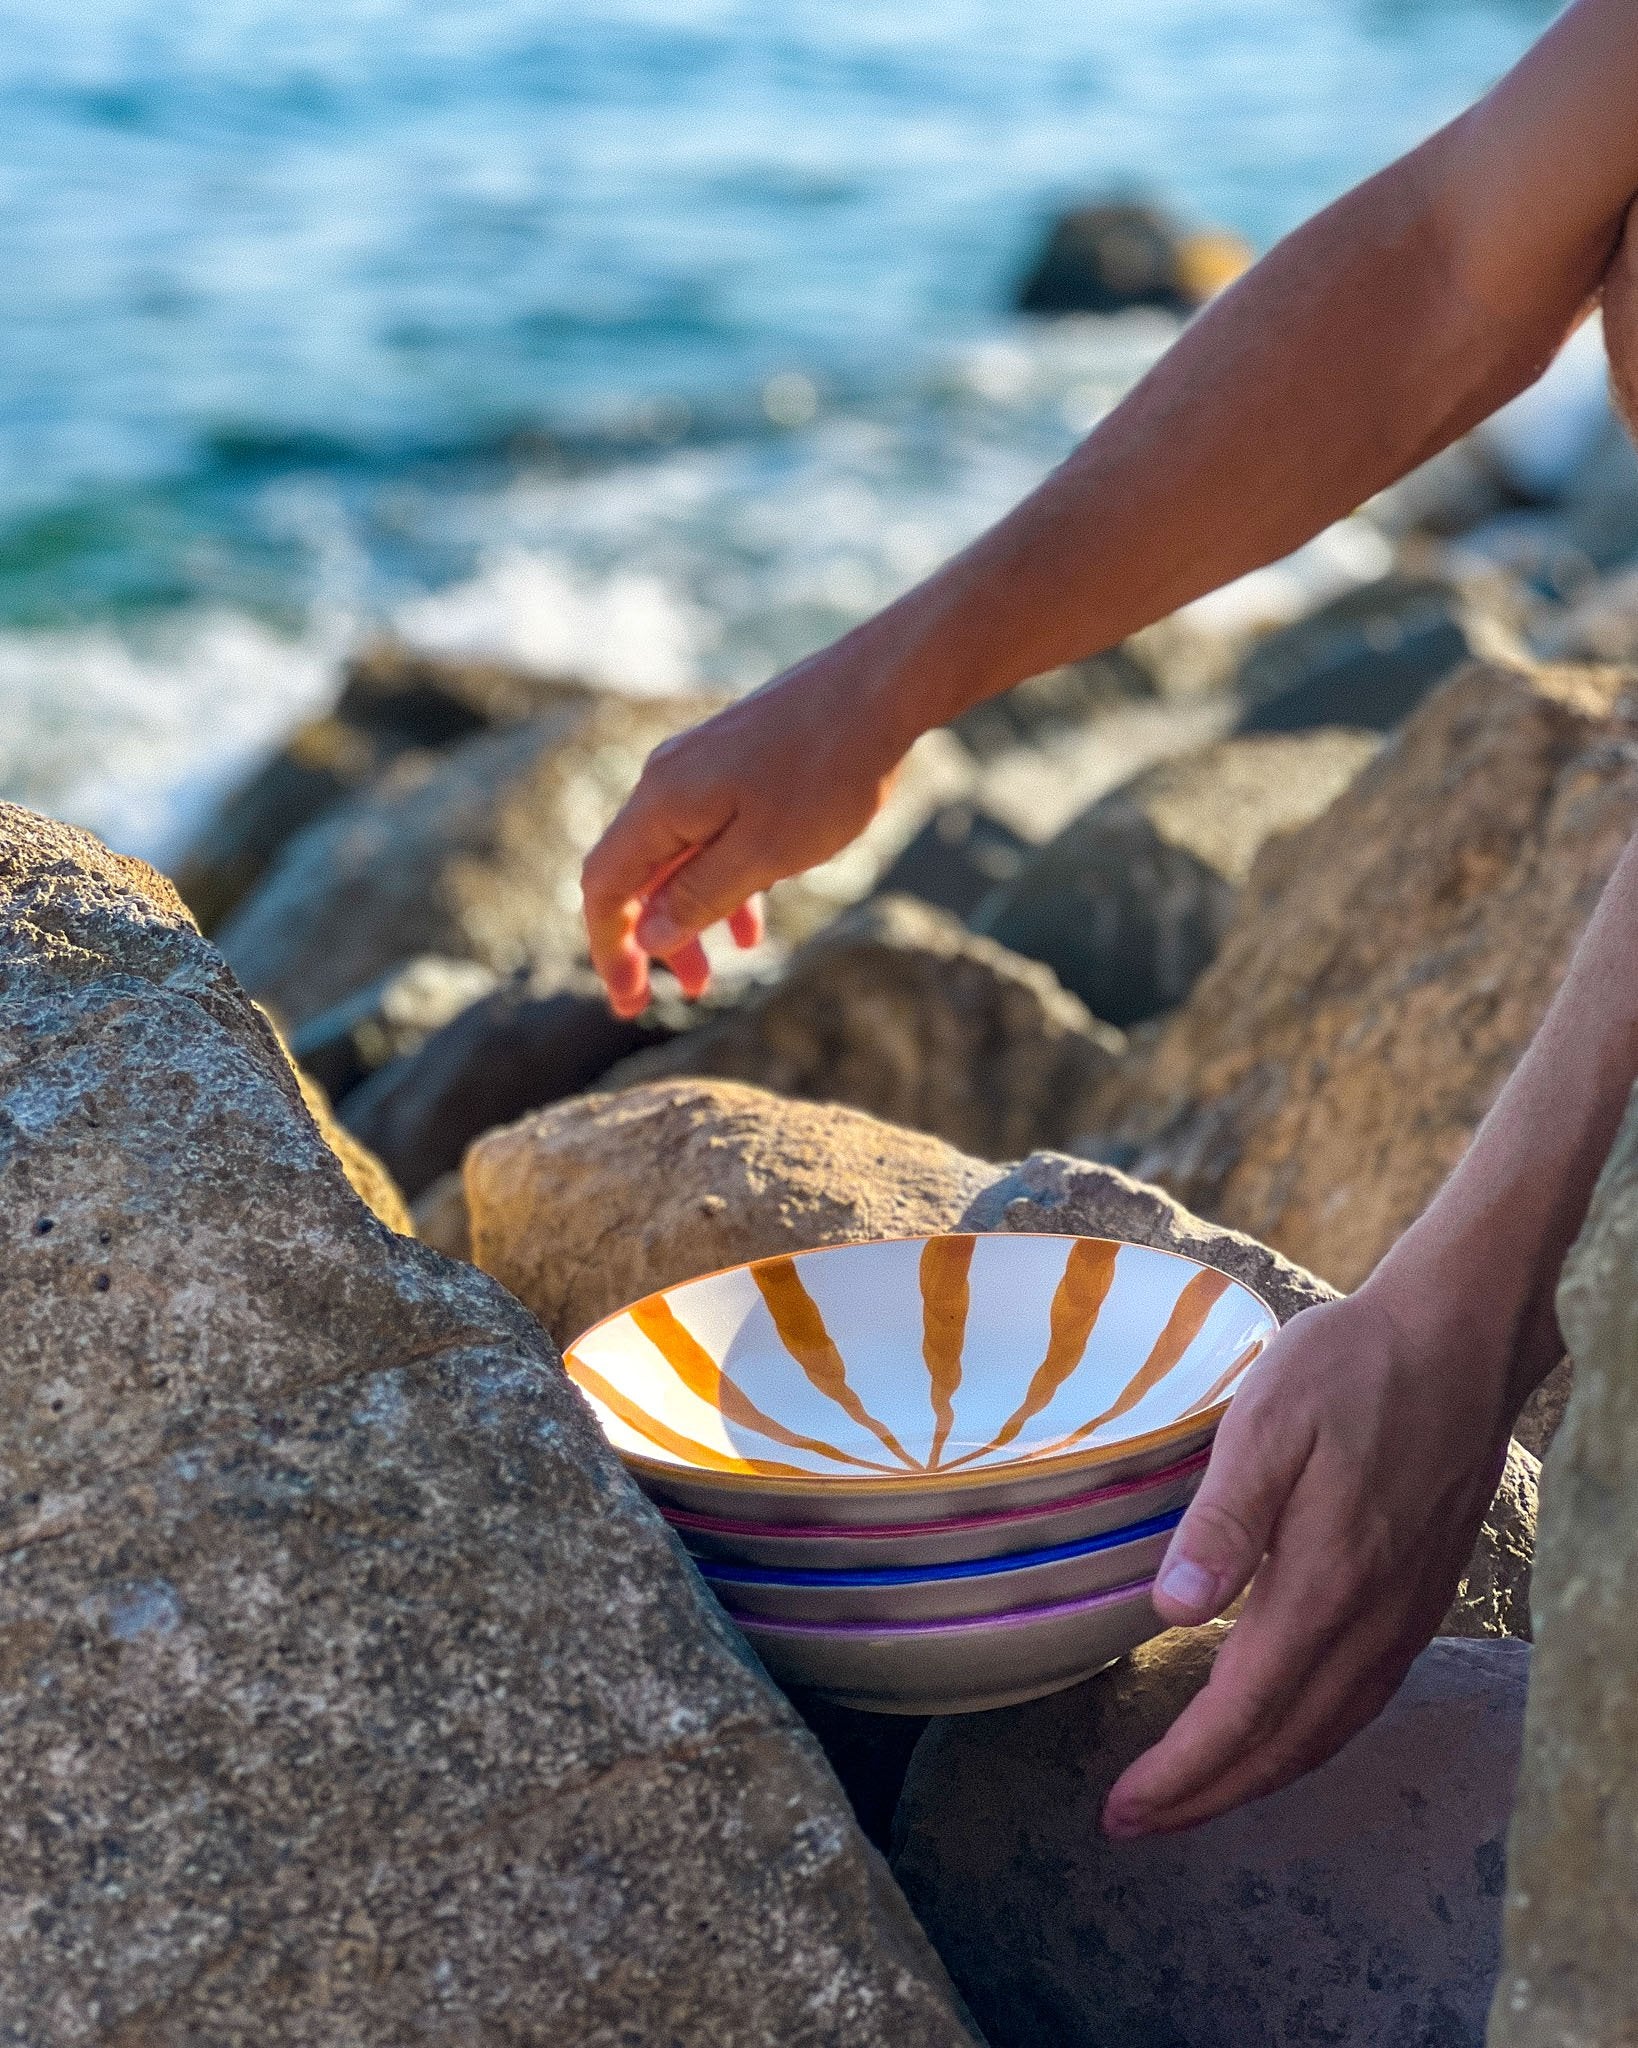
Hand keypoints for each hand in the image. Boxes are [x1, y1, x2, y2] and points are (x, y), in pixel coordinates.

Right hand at [581, 638, 909, 1015]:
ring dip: (690, 916)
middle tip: (670, 998)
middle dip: (650, 942)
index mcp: (661, 803)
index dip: (610, 950)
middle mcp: (668, 781)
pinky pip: (712, 834)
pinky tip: (751, 923)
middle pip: (635, 874)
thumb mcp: (764, 853)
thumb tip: (649, 937)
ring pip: (678, 856)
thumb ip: (699, 897)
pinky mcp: (737, 763)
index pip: (605, 888)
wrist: (885, 685)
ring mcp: (702, 768)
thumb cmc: (828, 771)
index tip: (630, 1002)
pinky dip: (723, 881)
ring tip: (716, 971)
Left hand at [1101, 1283, 1520, 1837]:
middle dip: (1206, 1796)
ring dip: (1255, 1778)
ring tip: (1190, 1798)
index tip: (1122, 1808)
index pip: (1243, 1712)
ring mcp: (1402, 1617)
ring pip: (1326, 1734)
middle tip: (1135, 1823)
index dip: (1182, 1771)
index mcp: (1324, 1584)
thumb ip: (1223, 1518)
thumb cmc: (1350, 1369)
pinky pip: (1358, 1702)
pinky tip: (1274, 1735)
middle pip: (1284, 1745)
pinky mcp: (1418, 1600)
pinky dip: (1305, 1741)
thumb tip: (1171, 1610)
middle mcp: (1370, 1621)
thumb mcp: (1267, 1420)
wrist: (1457, 1343)